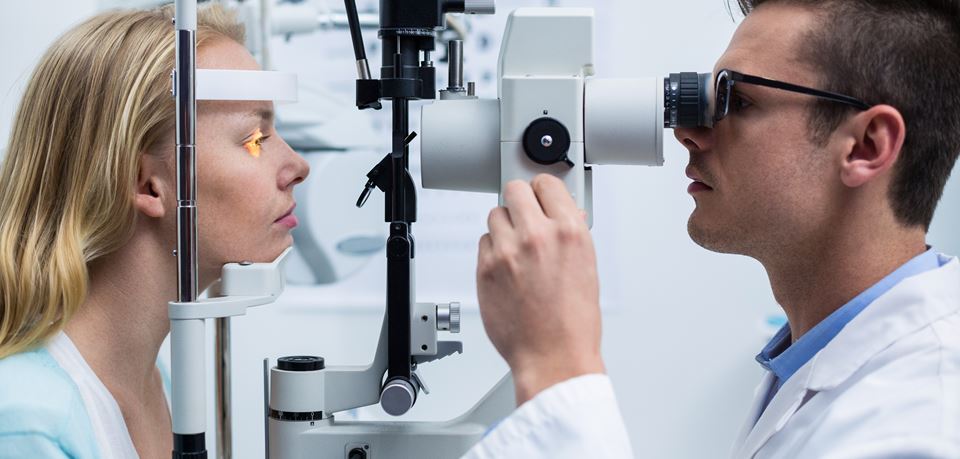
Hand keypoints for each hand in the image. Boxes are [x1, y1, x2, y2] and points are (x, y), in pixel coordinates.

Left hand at [477, 174, 604, 404]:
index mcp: (569, 231)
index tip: (540, 198)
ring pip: (495, 215)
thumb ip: (570, 235)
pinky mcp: (485, 269)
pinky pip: (483, 243)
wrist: (554, 357)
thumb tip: (564, 214)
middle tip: (525, 217)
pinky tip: (507, 270)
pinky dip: (492, 251)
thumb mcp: (587, 267)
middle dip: (520, 202)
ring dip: (504, 227)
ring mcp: (507, 251)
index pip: (546, 183)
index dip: (543, 191)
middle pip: (514, 190)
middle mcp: (537, 235)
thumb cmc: (574, 321)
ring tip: (518, 250)